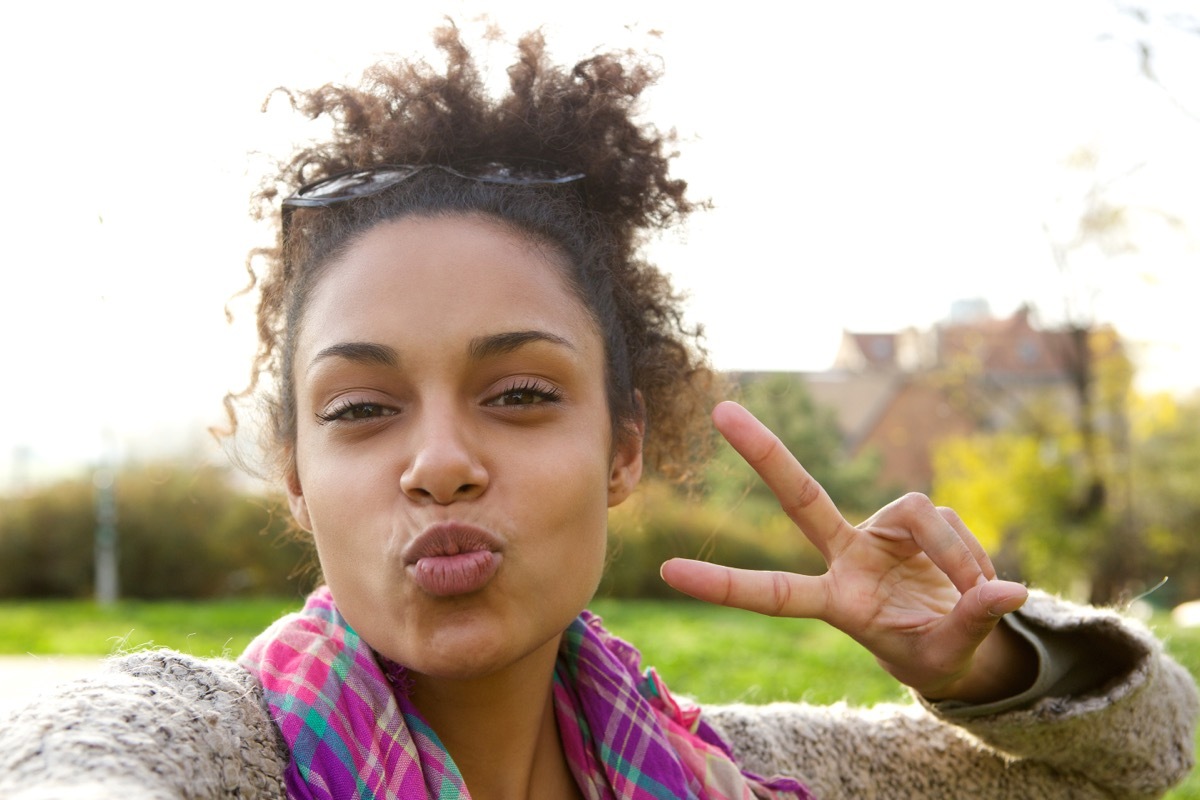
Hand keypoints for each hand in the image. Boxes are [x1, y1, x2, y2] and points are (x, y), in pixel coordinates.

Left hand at [660, 401, 1036, 702]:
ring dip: (955, 555)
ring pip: (917, 513)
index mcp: (835, 601)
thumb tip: (1005, 590)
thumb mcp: (947, 656)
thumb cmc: (933, 654)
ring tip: (979, 596)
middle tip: (719, 411)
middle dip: (763, 453)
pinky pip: (945, 519)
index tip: (667, 572)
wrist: (958, 640)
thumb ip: (970, 624)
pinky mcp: (913, 517)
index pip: (774, 593)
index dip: (725, 584)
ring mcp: (878, 532)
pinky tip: (980, 583)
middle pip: (801, 496)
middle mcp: (846, 555)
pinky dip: (969, 555)